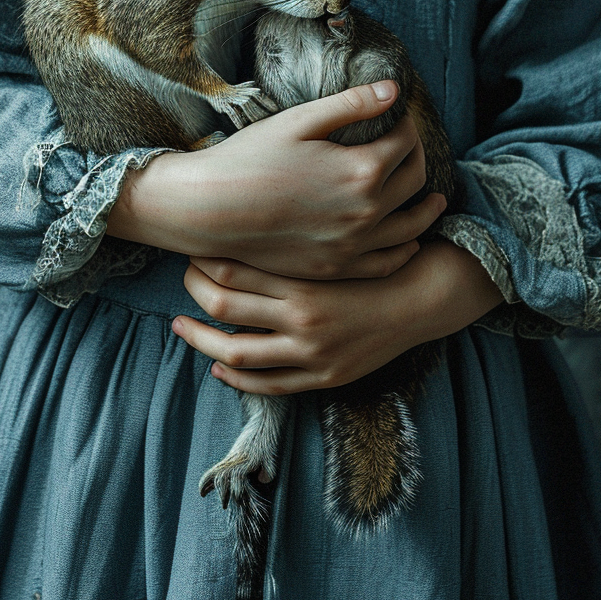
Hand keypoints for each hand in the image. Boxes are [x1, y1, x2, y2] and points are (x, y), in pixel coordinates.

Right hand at [106, 82, 446, 279]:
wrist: (211, 210)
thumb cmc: (251, 158)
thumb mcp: (301, 121)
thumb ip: (352, 104)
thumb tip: (394, 89)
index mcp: (362, 170)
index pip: (406, 142)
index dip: (406, 123)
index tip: (398, 114)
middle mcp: (367, 212)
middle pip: (415, 182)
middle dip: (418, 158)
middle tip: (409, 147)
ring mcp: (353, 246)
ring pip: (411, 227)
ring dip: (426, 208)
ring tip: (433, 198)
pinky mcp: (336, 268)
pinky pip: (387, 263)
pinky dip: (405, 249)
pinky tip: (407, 240)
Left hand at [172, 241, 504, 393]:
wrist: (419, 298)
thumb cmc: (375, 258)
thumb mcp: (334, 239)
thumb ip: (295, 233)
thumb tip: (247, 215)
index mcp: (304, 279)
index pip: (231, 271)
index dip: (202, 261)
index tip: (190, 248)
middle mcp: (302, 319)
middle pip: (225, 308)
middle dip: (194, 292)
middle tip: (183, 277)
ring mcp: (310, 354)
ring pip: (236, 353)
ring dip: (201, 341)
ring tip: (181, 326)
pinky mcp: (321, 377)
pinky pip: (267, 385)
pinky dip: (236, 378)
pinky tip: (218, 367)